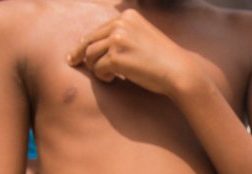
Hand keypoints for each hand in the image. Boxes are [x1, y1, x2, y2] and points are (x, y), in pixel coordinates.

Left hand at [70, 10, 195, 97]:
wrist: (180, 72)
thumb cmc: (164, 61)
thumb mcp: (144, 38)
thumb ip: (125, 36)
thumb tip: (99, 45)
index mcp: (128, 16)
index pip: (99, 29)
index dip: (87, 42)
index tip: (77, 52)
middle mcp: (121, 23)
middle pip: (90, 39)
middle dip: (80, 53)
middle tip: (72, 62)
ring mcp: (117, 39)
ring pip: (90, 54)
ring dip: (94, 67)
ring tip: (106, 76)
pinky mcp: (116, 57)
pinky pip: (98, 68)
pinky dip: (102, 76)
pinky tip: (112, 80)